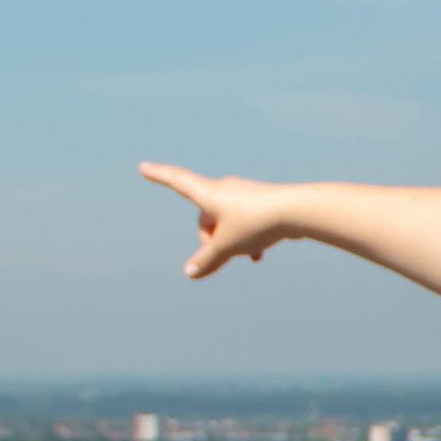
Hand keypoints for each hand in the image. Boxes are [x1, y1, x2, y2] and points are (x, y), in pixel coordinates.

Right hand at [139, 163, 290, 279]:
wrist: (298, 211)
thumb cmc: (257, 223)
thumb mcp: (227, 246)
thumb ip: (207, 260)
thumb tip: (190, 274)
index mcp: (209, 193)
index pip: (177, 181)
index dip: (159, 176)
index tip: (143, 167)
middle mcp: (224, 189)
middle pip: (205, 219)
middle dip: (212, 239)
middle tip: (227, 253)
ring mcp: (243, 195)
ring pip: (227, 224)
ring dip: (233, 242)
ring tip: (249, 253)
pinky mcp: (261, 203)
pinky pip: (245, 224)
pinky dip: (247, 239)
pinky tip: (259, 254)